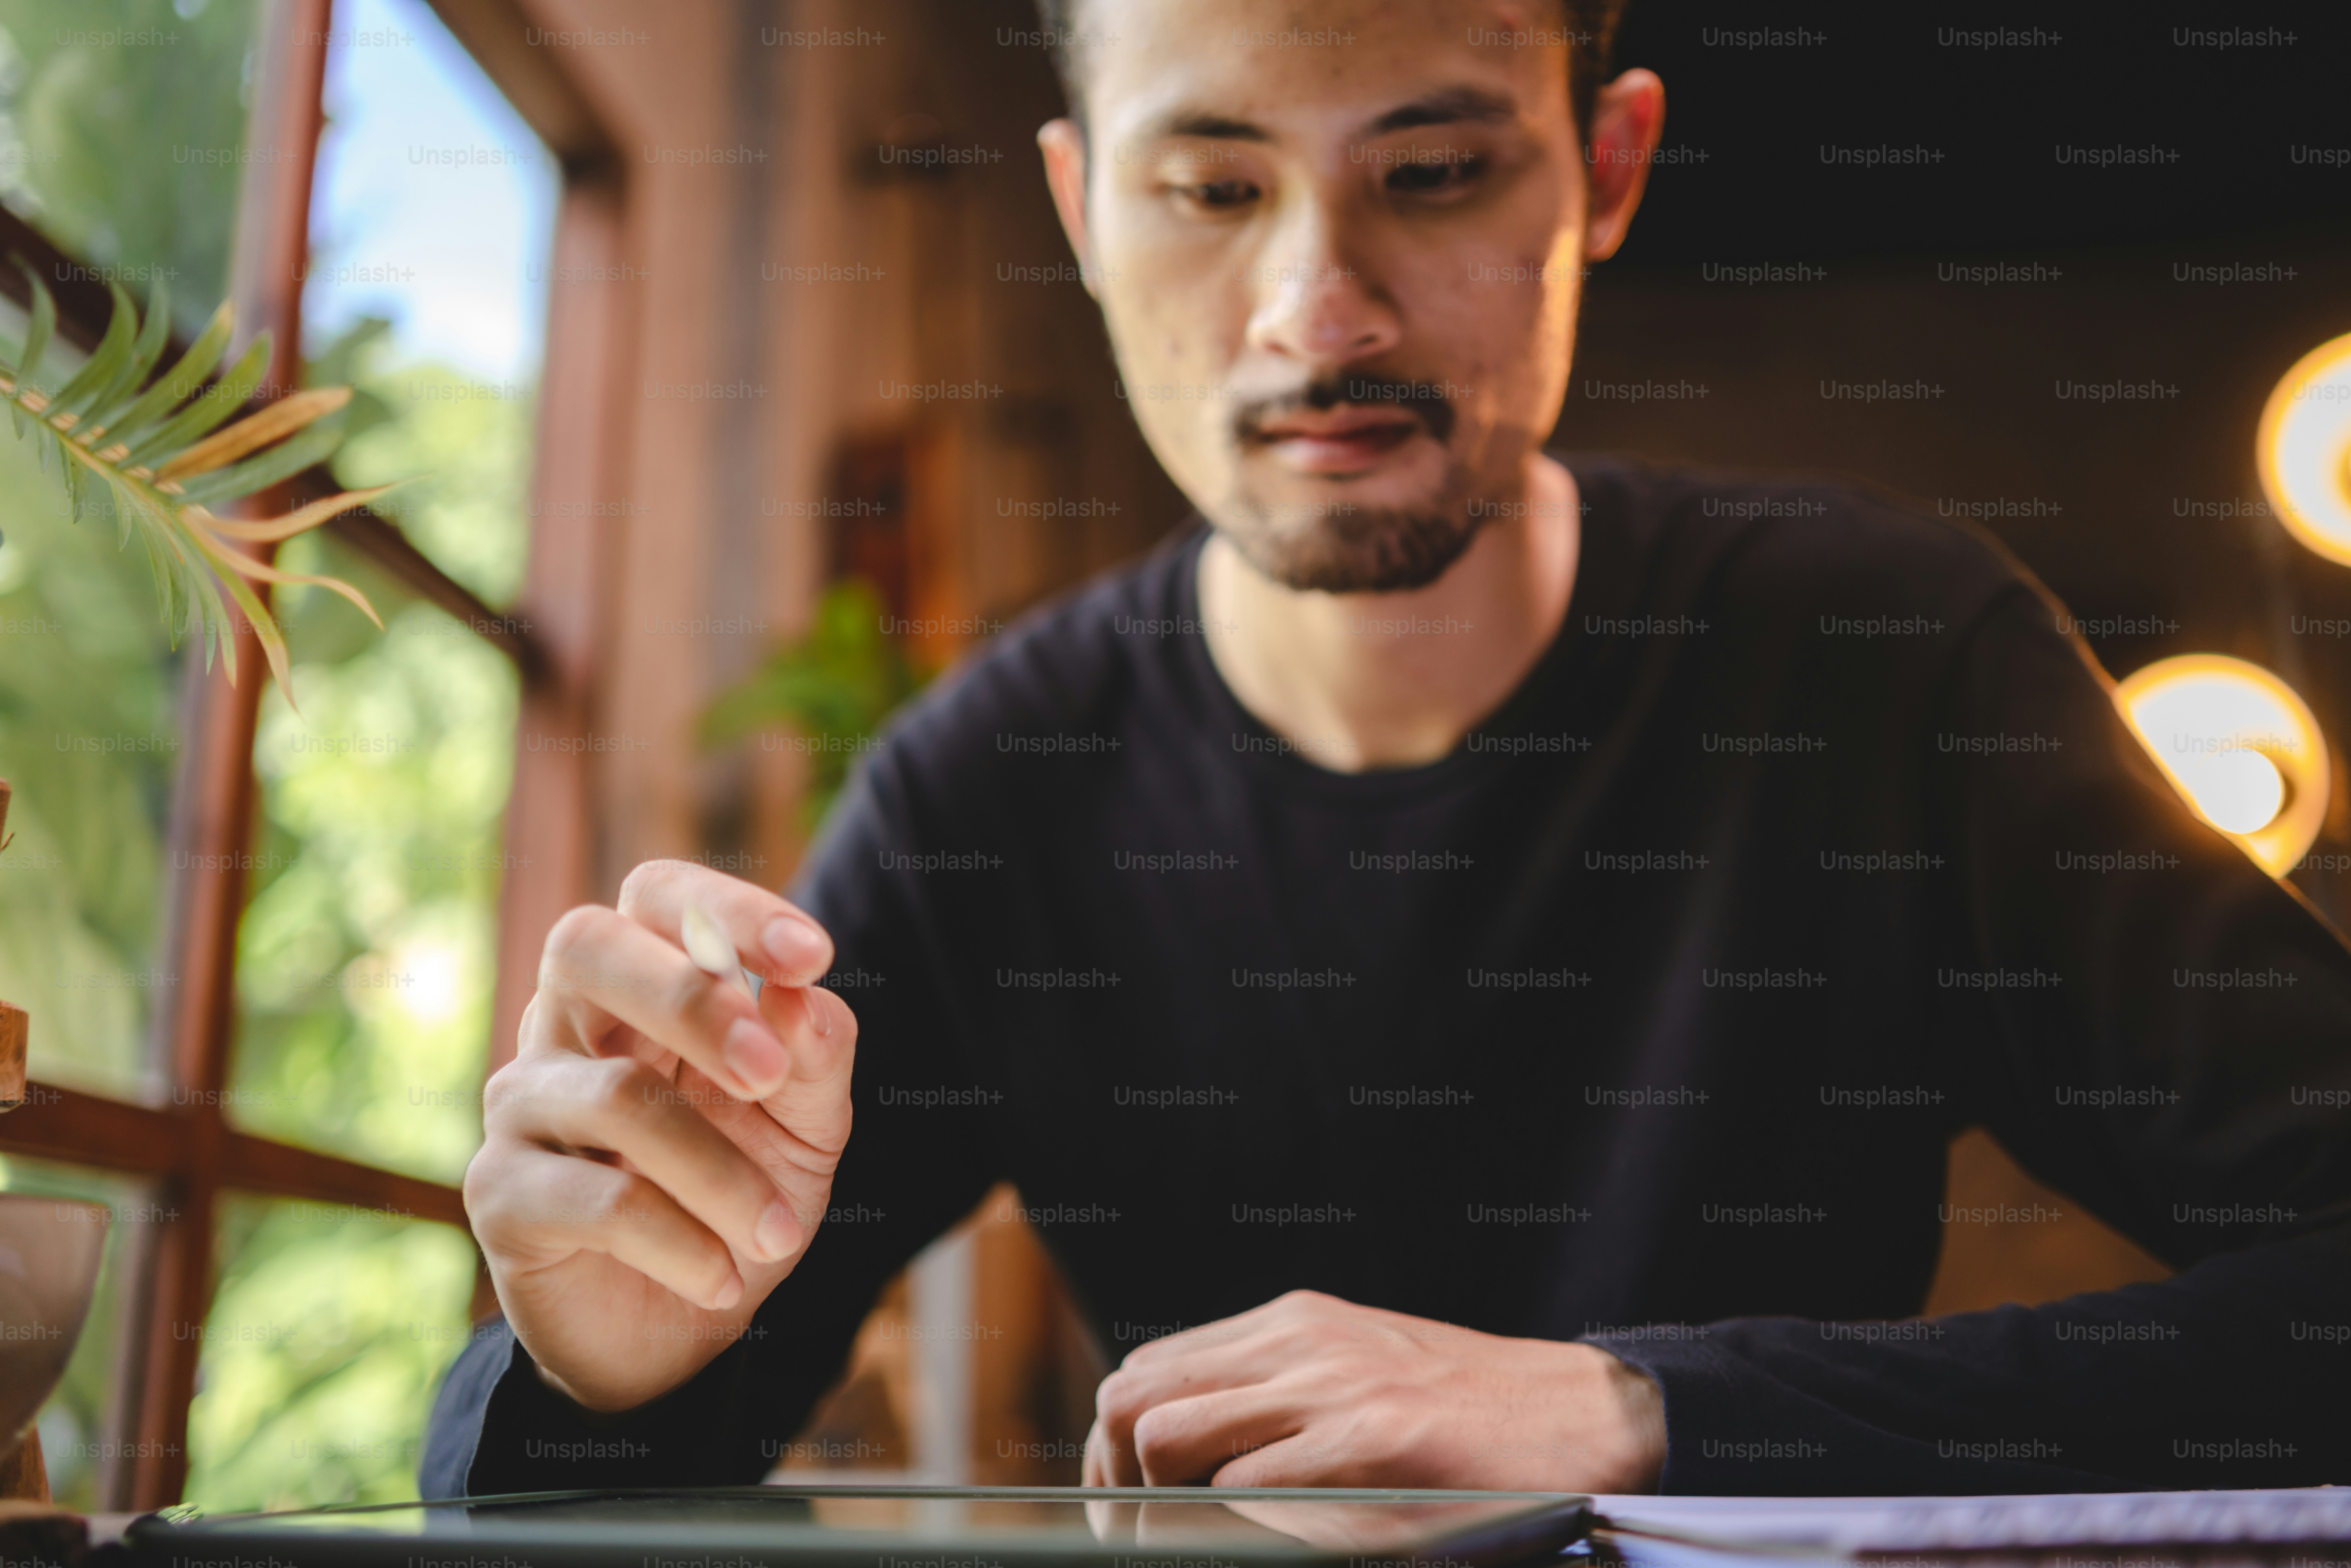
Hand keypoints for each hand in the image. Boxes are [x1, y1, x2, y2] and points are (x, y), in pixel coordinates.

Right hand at [463, 860, 855, 1411]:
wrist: (679, 1329)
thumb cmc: (738, 1196)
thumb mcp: (803, 1128)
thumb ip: (812, 1058)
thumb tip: (806, 994)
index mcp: (639, 988)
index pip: (655, 895)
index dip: (726, 908)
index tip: (810, 957)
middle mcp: (563, 1026)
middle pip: (585, 947)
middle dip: (690, 1001)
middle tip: (768, 1076)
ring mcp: (520, 1104)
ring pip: (615, 1095)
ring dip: (718, 1172)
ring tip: (777, 1232)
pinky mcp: (498, 1192)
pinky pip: (597, 1201)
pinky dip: (679, 1242)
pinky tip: (723, 1279)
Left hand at [1081, 1289, 1664, 1491]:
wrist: (1581, 1415)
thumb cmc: (1467, 1413)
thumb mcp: (1354, 1378)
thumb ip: (1277, 1399)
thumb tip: (1186, 1449)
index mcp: (1289, 1324)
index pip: (1146, 1370)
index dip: (1114, 1448)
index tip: (1124, 1506)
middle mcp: (1297, 1339)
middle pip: (1133, 1398)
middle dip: (1112, 1482)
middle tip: (1135, 1540)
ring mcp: (1331, 1384)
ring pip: (1168, 1435)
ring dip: (1155, 1507)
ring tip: (1179, 1545)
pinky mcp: (1370, 1436)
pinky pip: (1246, 1484)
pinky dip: (1225, 1524)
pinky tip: (1252, 1543)